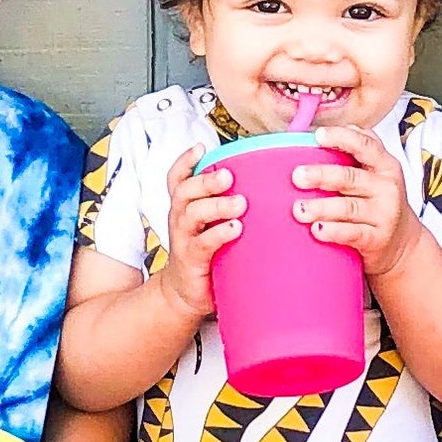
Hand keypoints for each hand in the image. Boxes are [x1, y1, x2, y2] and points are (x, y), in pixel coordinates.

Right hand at [158, 144, 243, 315]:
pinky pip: (203, 243)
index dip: (185, 160)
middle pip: (185, 190)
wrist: (185, 294)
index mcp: (185, 205)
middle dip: (206, 180)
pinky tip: (236, 228)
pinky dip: (220, 233)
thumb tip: (263, 183)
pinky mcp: (192, 259)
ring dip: (217, 205)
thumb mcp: (209, 224)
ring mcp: (184, 238)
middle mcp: (180, 217)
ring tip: (240, 203)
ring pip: (192, 213)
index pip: (178, 177)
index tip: (201, 147)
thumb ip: (226, 204)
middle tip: (228, 175)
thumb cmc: (205, 253)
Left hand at [290, 123, 415, 278]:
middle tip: (297, 176)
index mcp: (385, 165)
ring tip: (299, 209)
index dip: (342, 138)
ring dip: (321, 207)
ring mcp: (383, 214)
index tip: (318, 135)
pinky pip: (353, 234)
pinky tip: (317, 230)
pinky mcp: (376, 239)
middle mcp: (386, 188)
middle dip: (322, 175)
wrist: (403, 243)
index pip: (365, 145)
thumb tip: (340, 127)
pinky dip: (334, 231)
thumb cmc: (381, 201)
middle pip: (350, 177)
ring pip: (348, 208)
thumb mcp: (380, 172)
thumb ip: (363, 148)